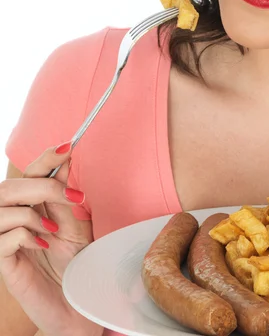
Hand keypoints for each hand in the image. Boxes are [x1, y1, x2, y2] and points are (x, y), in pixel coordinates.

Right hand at [0, 144, 101, 335]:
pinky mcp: (3, 264)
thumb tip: (67, 158)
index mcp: (32, 206)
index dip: (45, 159)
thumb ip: (66, 195)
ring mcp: (5, 242)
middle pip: (9, 188)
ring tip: (54, 229)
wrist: (78, 303)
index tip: (67, 147)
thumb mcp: (76, 224)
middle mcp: (14, 220)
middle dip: (42, 186)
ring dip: (32, 213)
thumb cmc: (77, 263)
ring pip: (0, 209)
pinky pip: (2, 239)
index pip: (30, 174)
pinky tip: (43, 246)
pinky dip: (25, 235)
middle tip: (70, 198)